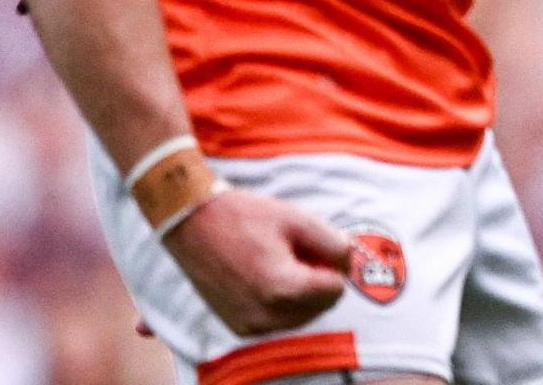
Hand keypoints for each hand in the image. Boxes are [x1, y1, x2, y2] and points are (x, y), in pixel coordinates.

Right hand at [161, 188, 351, 335]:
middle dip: (317, 280)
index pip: (336, 289)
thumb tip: (351, 265)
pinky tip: (263, 275)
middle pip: (321, 306)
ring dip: (301, 293)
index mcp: (282, 288)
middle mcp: (265, 315)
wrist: (191, 223)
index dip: (331, 264)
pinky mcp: (238, 326)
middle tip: (295, 251)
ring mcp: (249, 325)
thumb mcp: (298, 219)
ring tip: (277, 260)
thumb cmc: (244, 216)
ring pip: (301, 316)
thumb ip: (334, 244)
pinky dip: (281, 302)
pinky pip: (278, 321)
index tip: (312, 246)